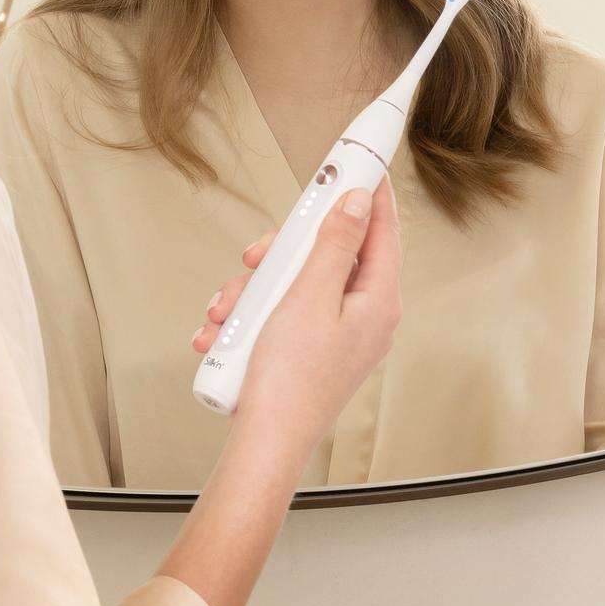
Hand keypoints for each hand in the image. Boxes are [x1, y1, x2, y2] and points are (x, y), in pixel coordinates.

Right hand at [193, 177, 401, 463]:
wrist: (266, 444)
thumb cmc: (292, 380)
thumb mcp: (310, 296)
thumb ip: (334, 244)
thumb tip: (358, 200)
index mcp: (378, 302)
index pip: (382, 230)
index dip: (368, 192)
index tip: (358, 161)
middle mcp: (364, 317)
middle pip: (326, 255)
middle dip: (280, 256)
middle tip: (254, 259)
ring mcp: (337, 336)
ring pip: (294, 285)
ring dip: (253, 292)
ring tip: (225, 314)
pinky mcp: (309, 351)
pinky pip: (280, 316)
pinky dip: (250, 319)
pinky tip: (222, 334)